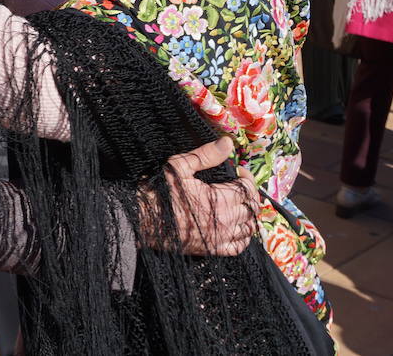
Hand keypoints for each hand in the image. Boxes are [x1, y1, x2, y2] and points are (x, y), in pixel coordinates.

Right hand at [138, 136, 256, 256]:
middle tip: (240, 185)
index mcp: (219, 200)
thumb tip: (228, 143)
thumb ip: (206, 155)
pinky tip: (238, 228)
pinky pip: (238, 247)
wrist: (141, 220)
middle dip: (249, 195)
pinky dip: (243, 238)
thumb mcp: (179, 166)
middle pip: (251, 209)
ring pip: (248, 228)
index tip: (239, 171)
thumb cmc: (159, 192)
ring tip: (240, 204)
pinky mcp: (211, 250)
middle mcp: (224, 221)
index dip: (247, 178)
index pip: (247, 189)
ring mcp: (219, 238)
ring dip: (248, 215)